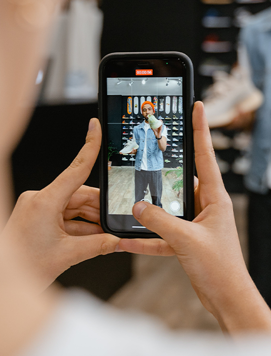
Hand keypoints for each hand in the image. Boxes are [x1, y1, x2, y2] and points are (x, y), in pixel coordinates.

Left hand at [0, 119, 119, 289]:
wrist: (3, 284)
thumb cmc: (23, 267)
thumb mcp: (66, 256)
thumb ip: (97, 245)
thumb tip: (116, 241)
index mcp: (44, 202)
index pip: (75, 169)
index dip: (89, 146)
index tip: (94, 128)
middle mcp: (39, 200)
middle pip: (80, 195)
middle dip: (99, 209)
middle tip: (115, 220)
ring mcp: (38, 209)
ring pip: (74, 206)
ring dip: (90, 220)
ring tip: (104, 235)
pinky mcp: (37, 218)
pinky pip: (65, 216)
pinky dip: (79, 226)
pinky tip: (93, 237)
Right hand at [118, 102, 270, 336]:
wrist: (228, 298)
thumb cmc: (221, 269)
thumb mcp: (187, 241)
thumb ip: (160, 222)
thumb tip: (137, 206)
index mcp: (215, 198)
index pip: (205, 155)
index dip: (201, 129)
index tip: (198, 106)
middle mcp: (207, 205)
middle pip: (183, 178)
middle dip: (166, 165)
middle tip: (151, 148)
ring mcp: (197, 223)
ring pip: (170, 206)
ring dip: (152, 205)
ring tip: (132, 194)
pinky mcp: (188, 240)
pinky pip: (165, 232)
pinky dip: (148, 236)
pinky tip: (128, 238)